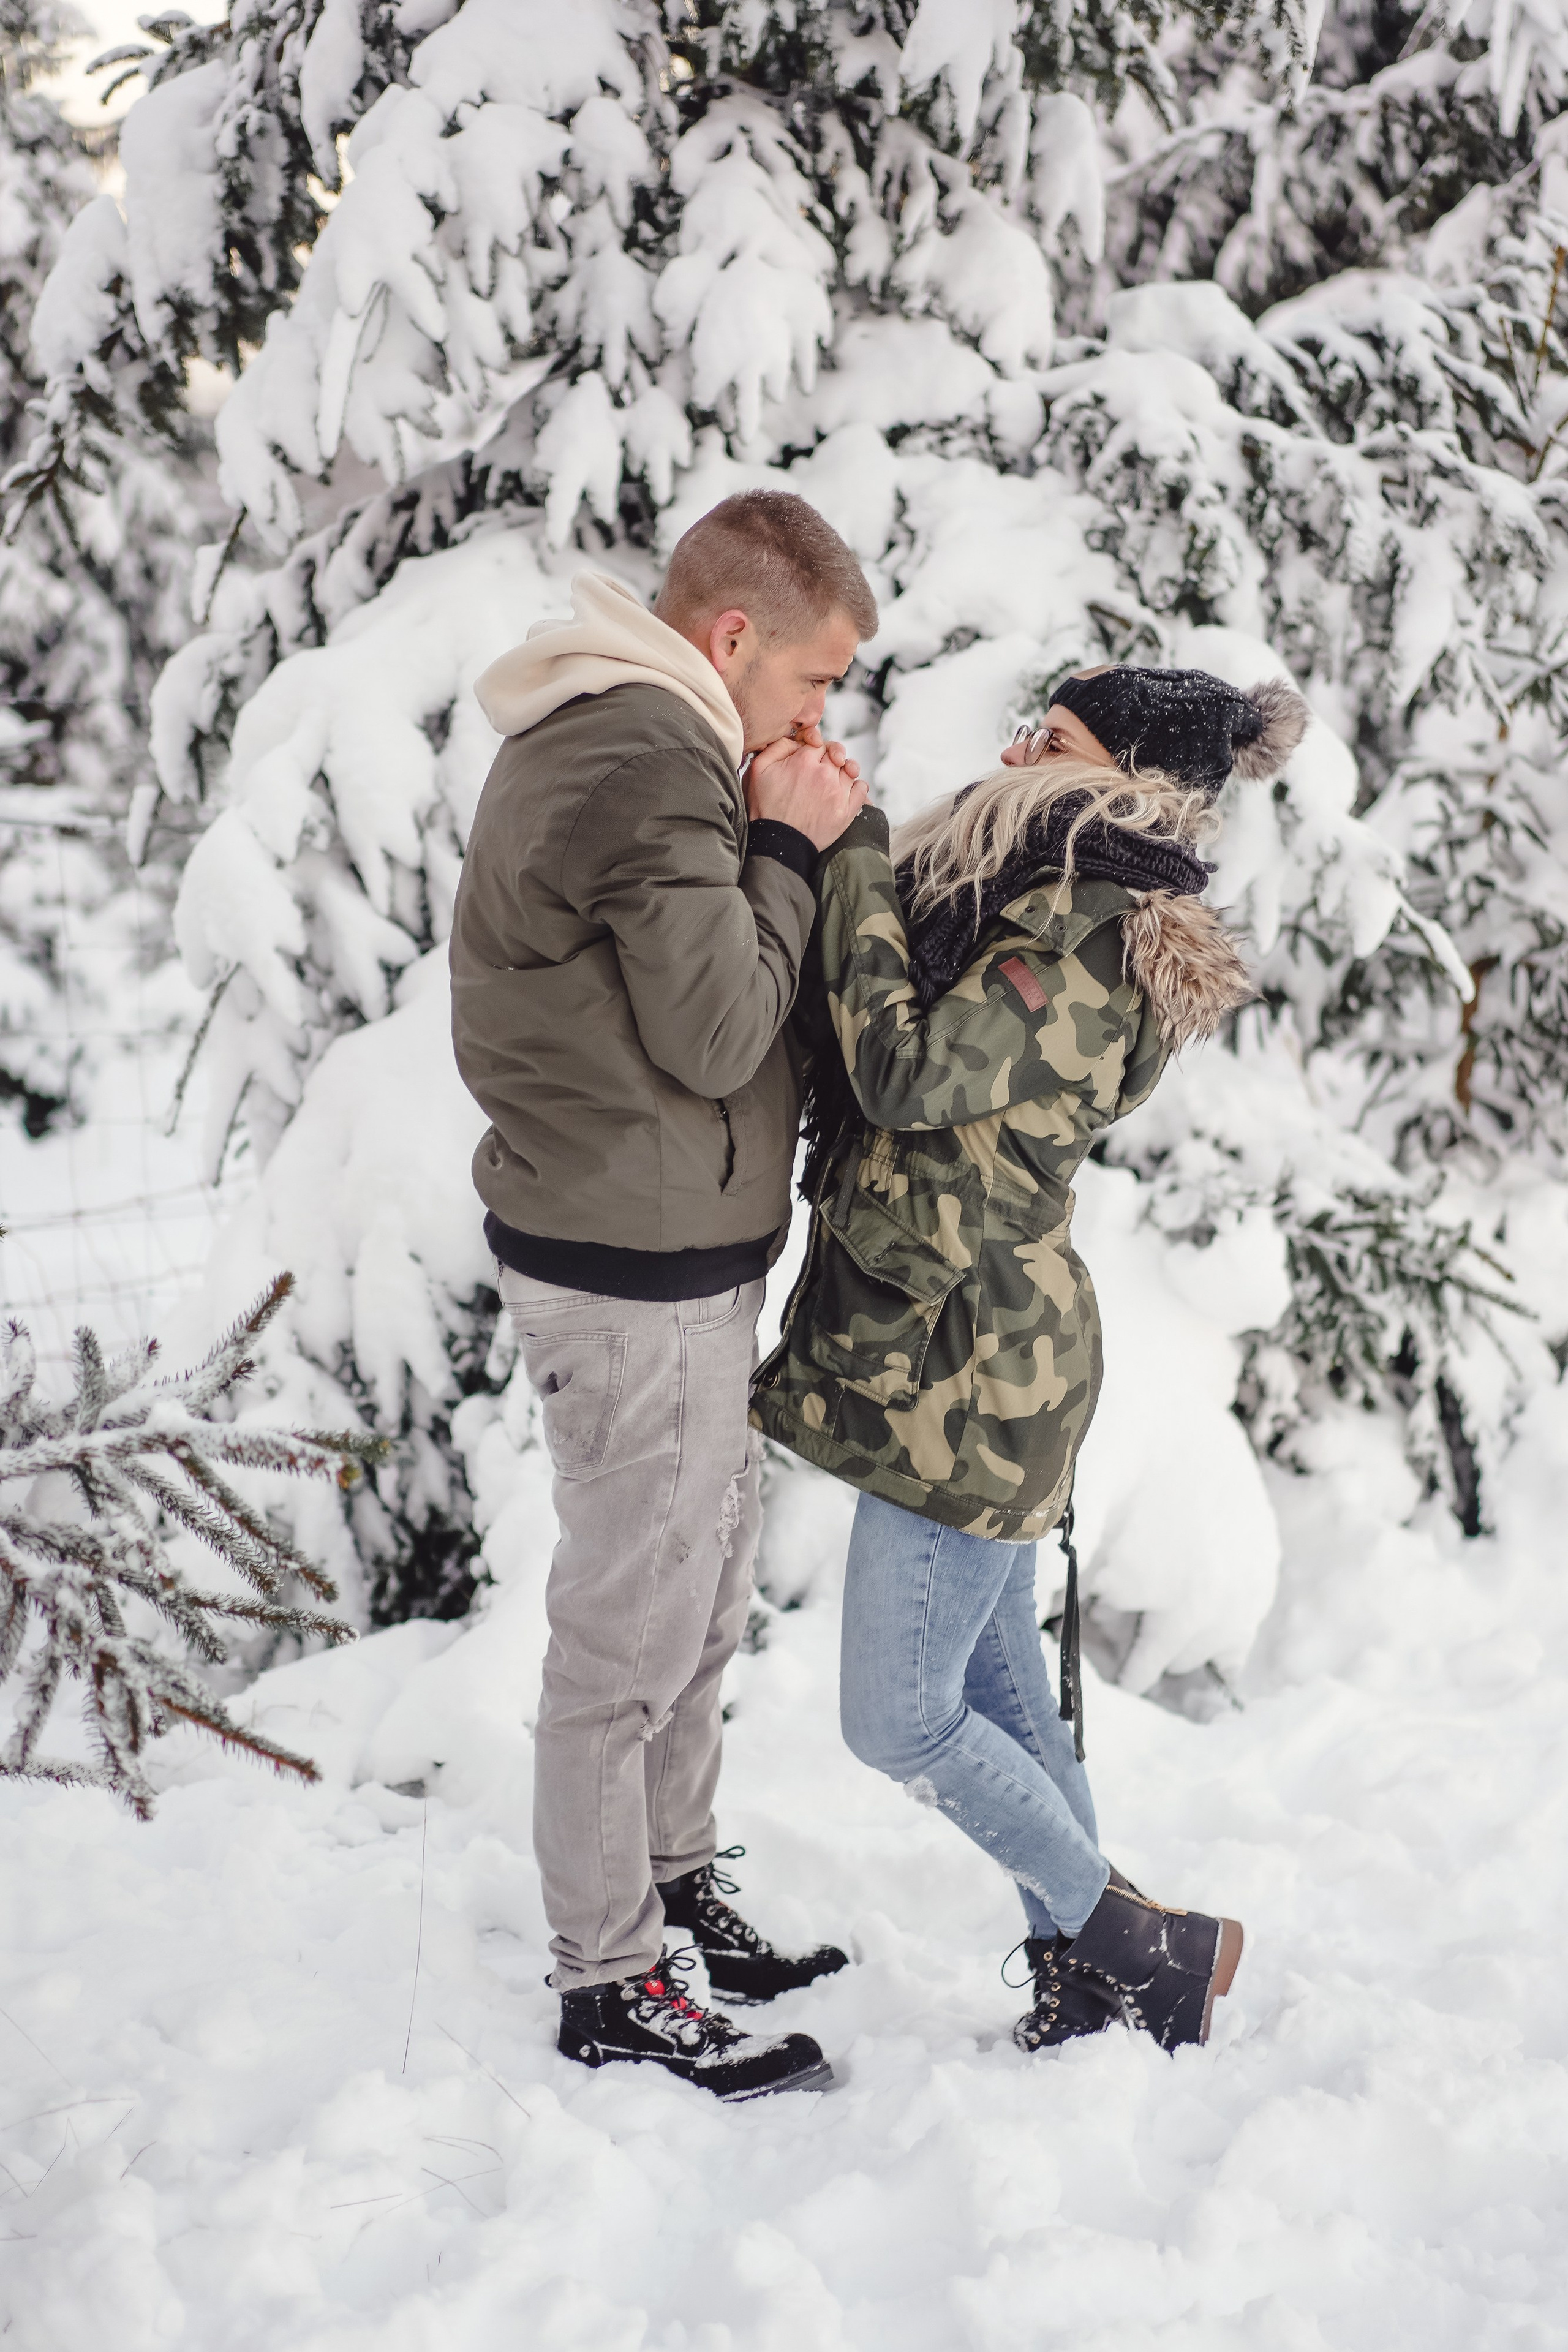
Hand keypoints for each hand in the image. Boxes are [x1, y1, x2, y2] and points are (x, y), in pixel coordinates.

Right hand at [748, 734, 868, 850]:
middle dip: (829, 758)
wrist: (776, 844)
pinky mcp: (846, 811)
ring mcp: (837, 792)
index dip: (813, 749)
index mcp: (803, 760)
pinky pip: (861, 788)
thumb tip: (796, 740)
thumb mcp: (757, 770)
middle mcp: (823, 773)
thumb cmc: (764, 808)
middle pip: (835, 754)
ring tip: (832, 781)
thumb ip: (777, 747)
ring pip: (849, 769)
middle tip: (819, 770)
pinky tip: (845, 791)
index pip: (818, 743)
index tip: (809, 758)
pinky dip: (856, 787)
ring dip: (843, 771)